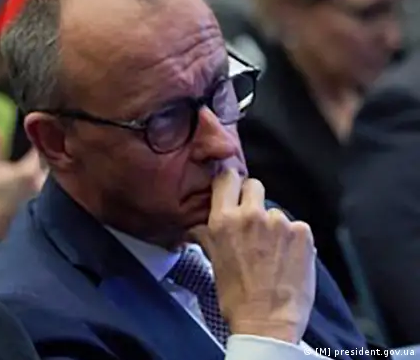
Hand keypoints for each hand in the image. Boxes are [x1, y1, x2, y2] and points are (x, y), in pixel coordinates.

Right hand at [0, 128, 45, 208]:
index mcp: (28, 170)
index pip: (40, 148)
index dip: (38, 136)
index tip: (35, 127)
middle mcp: (38, 178)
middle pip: (49, 157)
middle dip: (45, 146)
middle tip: (41, 134)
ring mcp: (40, 185)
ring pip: (49, 166)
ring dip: (45, 156)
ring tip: (41, 146)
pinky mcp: (39, 191)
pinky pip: (46, 173)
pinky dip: (44, 166)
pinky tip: (38, 161)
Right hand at [189, 170, 315, 343]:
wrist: (267, 322)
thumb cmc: (236, 297)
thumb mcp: (214, 261)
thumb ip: (208, 235)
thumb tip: (197, 223)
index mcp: (223, 221)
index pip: (226, 178)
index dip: (229, 181)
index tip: (231, 188)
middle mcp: (252, 215)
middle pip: (254, 185)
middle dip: (252, 198)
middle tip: (252, 221)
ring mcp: (280, 223)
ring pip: (275, 211)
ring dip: (273, 225)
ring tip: (271, 252)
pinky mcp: (303, 233)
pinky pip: (296, 227)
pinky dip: (292, 239)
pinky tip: (287, 259)